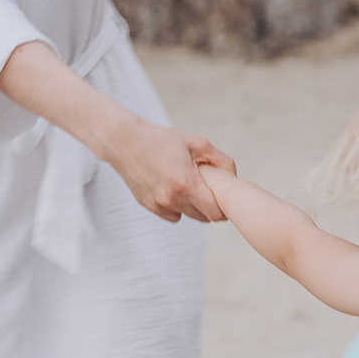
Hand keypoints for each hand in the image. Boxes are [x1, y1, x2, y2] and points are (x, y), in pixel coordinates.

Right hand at [111, 123, 233, 222]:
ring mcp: (158, 204)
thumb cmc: (161, 140)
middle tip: (210, 191)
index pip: (214, 212)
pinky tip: (175, 189)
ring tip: (191, 187)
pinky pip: (172, 214)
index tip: (224, 198)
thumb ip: (220, 159)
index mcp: (186, 183)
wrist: (125, 142)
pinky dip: (177, 206)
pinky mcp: (148, 205)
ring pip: (187, 216)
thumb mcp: (196, 142)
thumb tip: (233, 175)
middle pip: (203, 218)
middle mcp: (172, 198)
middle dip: (210, 207)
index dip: (223, 208)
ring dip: (193, 207)